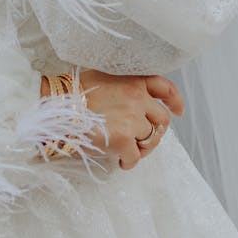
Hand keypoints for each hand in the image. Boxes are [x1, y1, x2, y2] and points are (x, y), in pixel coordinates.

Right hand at [40, 70, 182, 170]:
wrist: (59, 107)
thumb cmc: (74, 91)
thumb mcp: (102, 75)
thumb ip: (122, 83)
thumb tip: (131, 97)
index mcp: (133, 79)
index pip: (164, 87)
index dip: (174, 100)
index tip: (177, 110)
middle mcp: (137, 97)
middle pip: (161, 119)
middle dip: (156, 131)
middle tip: (144, 139)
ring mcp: (133, 119)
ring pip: (150, 139)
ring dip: (143, 147)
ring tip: (129, 151)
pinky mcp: (124, 140)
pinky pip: (136, 157)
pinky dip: (130, 162)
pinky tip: (120, 161)